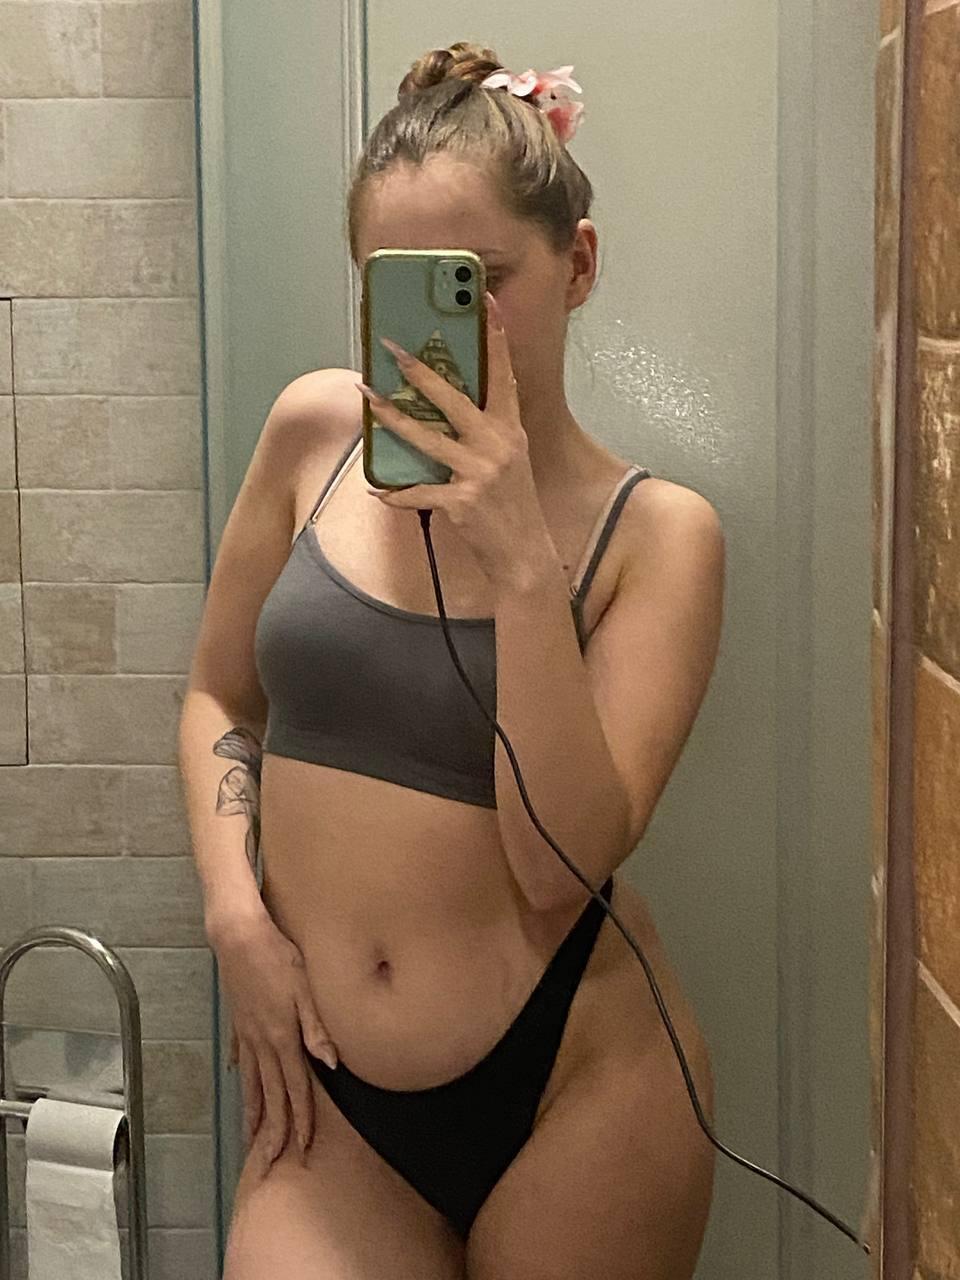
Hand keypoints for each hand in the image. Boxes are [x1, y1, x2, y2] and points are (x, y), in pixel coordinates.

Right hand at [215, 912, 338, 1172]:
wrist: (238, 936)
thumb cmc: (278, 956)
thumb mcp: (306, 988)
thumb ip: (318, 1027)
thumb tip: (332, 1063)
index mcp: (283, 1038)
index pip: (294, 1088)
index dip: (300, 1120)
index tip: (302, 1149)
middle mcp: (262, 1042)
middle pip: (270, 1095)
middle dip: (272, 1130)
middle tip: (270, 1163)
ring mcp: (247, 1033)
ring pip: (251, 1082)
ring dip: (253, 1112)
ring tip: (250, 1137)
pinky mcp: (239, 1020)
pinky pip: (241, 1055)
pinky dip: (243, 1074)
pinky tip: (241, 1080)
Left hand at [357, 291, 558, 590]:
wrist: (524, 556)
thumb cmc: (512, 507)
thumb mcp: (509, 462)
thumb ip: (486, 433)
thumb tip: (448, 406)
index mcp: (511, 430)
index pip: (502, 373)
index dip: (493, 335)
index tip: (482, 298)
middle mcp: (498, 445)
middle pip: (453, 398)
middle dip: (419, 371)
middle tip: (392, 347)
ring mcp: (480, 472)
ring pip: (426, 437)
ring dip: (392, 416)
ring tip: (367, 396)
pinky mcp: (462, 501)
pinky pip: (419, 491)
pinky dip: (397, 493)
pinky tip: (379, 491)